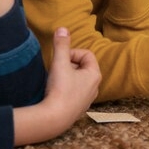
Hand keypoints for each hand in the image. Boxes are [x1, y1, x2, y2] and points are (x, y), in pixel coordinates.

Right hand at [13, 27, 99, 146]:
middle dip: (68, 65)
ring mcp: (87, 100)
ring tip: (55, 81)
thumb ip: (61, 45)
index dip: (72, 53)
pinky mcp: (78, 109)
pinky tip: (55, 93)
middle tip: (56, 69)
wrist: (54, 119)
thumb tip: (62, 29)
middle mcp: (94, 87)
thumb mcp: (59, 62)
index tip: (61, 59)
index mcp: (94, 75)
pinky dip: (65, 89)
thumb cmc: (60, 89)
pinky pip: (73, 93)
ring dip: (66, 77)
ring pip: (77, 80)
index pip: (86, 54)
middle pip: (82, 67)